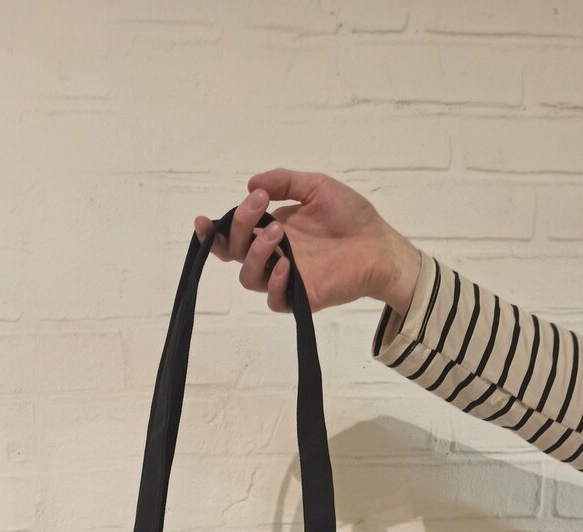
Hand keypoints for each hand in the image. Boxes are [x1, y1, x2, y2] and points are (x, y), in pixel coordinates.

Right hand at [193, 169, 420, 315]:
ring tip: (278, 232)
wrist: (378, 244)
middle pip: (234, 253)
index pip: (232, 236)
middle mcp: (272, 255)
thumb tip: (251, 184)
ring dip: (255, 252)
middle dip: (237, 228)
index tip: (204, 220)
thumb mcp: (315, 186)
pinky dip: (275, 282)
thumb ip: (284, 181)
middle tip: (258, 206)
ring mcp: (284, 279)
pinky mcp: (300, 298)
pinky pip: (274, 299)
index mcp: (270, 230)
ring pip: (249, 277)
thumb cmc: (350, 216)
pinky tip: (287, 264)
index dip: (213, 232)